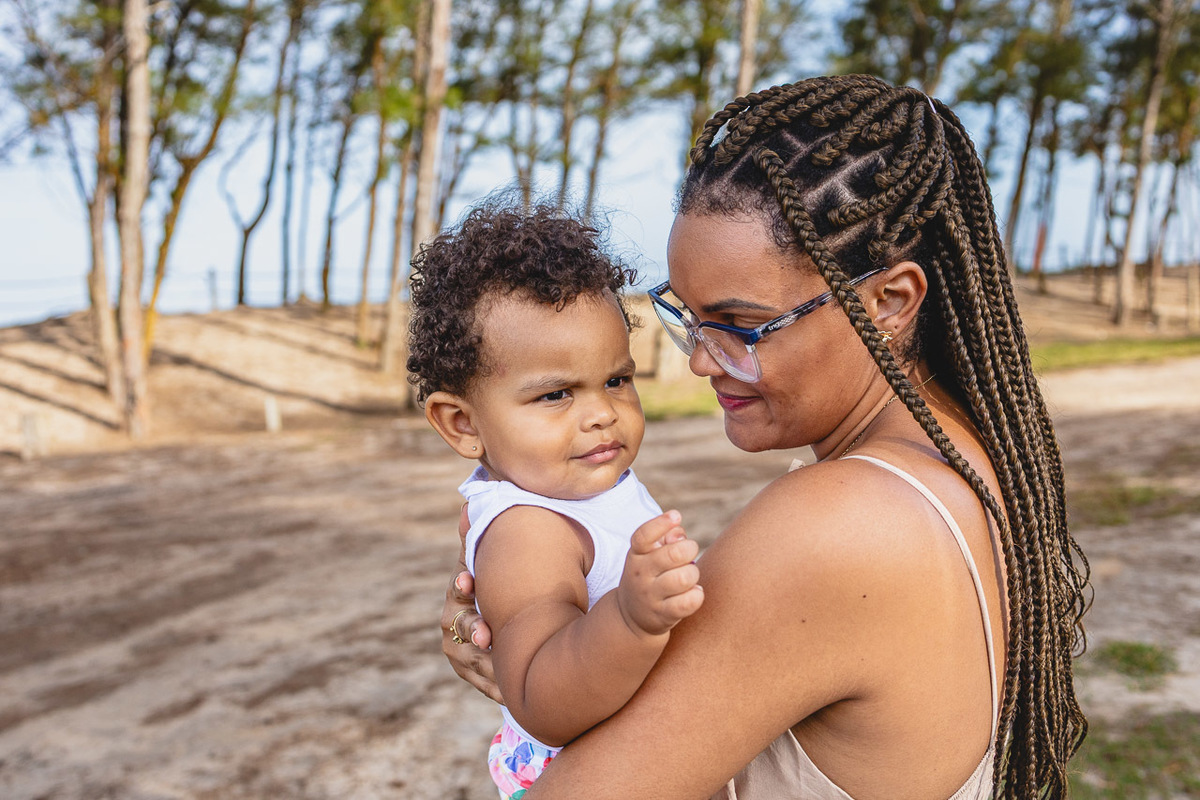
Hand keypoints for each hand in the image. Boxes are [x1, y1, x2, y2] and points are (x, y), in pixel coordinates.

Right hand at [441, 504, 501, 703]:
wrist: (501, 618)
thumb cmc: (497, 582)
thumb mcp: (490, 561)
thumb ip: (480, 536)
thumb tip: (465, 506)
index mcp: (461, 589)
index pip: (458, 585)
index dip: (463, 584)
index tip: (469, 581)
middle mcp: (453, 619)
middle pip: (459, 626)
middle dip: (472, 630)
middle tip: (485, 635)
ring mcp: (459, 648)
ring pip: (468, 658)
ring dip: (485, 665)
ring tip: (502, 673)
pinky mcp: (472, 672)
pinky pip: (483, 681)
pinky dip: (496, 686)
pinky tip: (512, 693)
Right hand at [616, 510, 702, 636]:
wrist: (631, 616)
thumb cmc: (650, 575)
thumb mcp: (649, 554)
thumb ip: (667, 537)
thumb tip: (679, 534)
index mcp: (636, 555)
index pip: (643, 536)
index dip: (661, 523)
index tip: (676, 515)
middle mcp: (640, 574)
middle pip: (674, 554)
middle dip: (690, 548)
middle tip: (689, 552)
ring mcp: (650, 596)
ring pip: (686, 577)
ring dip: (693, 574)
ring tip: (688, 576)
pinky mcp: (663, 615)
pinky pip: (690, 601)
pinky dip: (697, 594)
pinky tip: (692, 593)